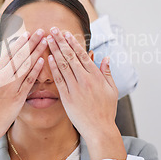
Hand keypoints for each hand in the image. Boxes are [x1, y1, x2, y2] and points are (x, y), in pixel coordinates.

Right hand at [0, 30, 47, 159]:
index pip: (8, 54)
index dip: (18, 43)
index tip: (26, 34)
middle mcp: (2, 77)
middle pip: (19, 56)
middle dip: (31, 42)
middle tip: (41, 31)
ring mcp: (11, 87)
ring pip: (26, 65)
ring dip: (36, 52)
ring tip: (45, 42)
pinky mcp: (18, 98)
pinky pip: (28, 81)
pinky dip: (35, 70)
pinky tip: (42, 61)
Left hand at [47, 27, 125, 159]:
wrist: (99, 129)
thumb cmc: (106, 110)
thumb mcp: (112, 90)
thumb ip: (107, 73)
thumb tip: (106, 58)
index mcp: (96, 76)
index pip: (82, 55)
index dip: (73, 43)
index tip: (66, 33)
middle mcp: (85, 80)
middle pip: (71, 56)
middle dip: (61, 42)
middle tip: (53, 30)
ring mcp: (75, 88)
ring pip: (63, 65)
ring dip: (55, 51)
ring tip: (48, 39)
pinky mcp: (67, 98)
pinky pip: (59, 80)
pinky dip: (53, 68)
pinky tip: (48, 58)